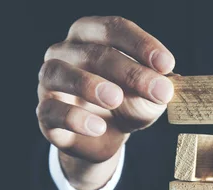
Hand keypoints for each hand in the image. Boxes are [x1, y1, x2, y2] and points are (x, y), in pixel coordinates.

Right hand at [36, 16, 175, 189]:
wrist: (104, 138)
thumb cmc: (125, 104)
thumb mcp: (147, 96)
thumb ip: (157, 88)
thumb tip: (167, 86)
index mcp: (92, 36)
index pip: (114, 29)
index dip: (141, 44)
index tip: (166, 64)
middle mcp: (66, 52)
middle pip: (93, 52)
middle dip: (129, 71)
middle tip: (157, 90)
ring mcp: (50, 82)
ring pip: (59, 72)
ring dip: (88, 84)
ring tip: (115, 99)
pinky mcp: (44, 113)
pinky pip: (51, 110)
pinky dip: (74, 118)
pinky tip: (97, 127)